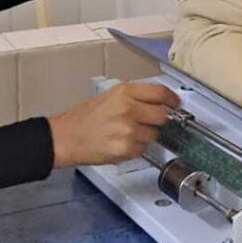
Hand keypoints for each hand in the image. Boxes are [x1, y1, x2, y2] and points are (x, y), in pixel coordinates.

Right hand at [49, 81, 179, 166]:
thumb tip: (159, 103)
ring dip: (145, 136)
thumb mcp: (109, 97)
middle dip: (158, 120)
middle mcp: (129, 109)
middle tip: (147, 122)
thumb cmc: (84, 117)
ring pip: (153, 135)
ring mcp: (129, 130)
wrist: (66, 137)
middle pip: (163, 115)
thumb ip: (134, 98)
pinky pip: (142, 149)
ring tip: (125, 134)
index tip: (175, 104)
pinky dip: (135, 148)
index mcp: (124, 92)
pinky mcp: (126, 149)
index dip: (172, 99)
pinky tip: (120, 143)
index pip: (160, 93)